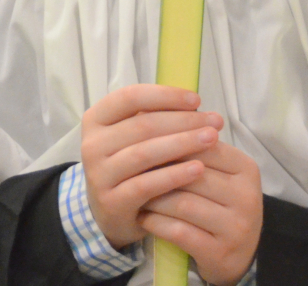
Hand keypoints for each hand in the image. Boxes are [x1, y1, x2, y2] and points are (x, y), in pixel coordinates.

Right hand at [80, 84, 224, 250]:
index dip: (165, 96)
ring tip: (212, 140)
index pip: (130, 97)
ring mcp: (98, 174)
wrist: (111, 212)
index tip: (197, 100)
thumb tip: (196, 106)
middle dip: (183, 121)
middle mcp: (91, 144)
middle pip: (142, 125)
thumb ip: (155, 119)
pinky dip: (174, 175)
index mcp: (96, 119)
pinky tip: (198, 169)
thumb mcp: (133, 137)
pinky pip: (147, 185)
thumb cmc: (130, 165)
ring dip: (182, 144)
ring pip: (144, 153)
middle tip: (215, 122)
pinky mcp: (111, 201)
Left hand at [139, 141, 261, 285]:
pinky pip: (179, 231)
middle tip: (128, 166)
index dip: (167, 140)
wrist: (235, 254)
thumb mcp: (212, 171)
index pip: (202, 144)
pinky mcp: (221, 252)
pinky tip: (143, 217)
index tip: (139, 140)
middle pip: (191, 173)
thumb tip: (145, 110)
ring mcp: (237, 226)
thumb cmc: (215, 203)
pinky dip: (156, 222)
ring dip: (152, 197)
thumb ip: (188, 144)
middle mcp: (247, 195)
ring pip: (182, 203)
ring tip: (133, 191)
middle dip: (156, 169)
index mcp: (245, 167)